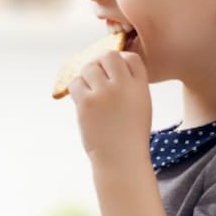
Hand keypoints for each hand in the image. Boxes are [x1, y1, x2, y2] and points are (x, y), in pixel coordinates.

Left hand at [68, 51, 151, 166]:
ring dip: (86, 76)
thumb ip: (129, 85)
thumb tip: (106, 66)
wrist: (121, 159)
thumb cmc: (129, 135)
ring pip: (88, 67)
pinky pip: (75, 83)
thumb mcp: (140, 106)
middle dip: (100, 64)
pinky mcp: (86, 102)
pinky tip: (82, 99)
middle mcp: (123, 86)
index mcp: (140, 87)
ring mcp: (104, 93)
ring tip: (90, 91)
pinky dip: (76, 88)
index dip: (120, 61)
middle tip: (97, 78)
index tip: (113, 73)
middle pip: (108, 56)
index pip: (130, 58)